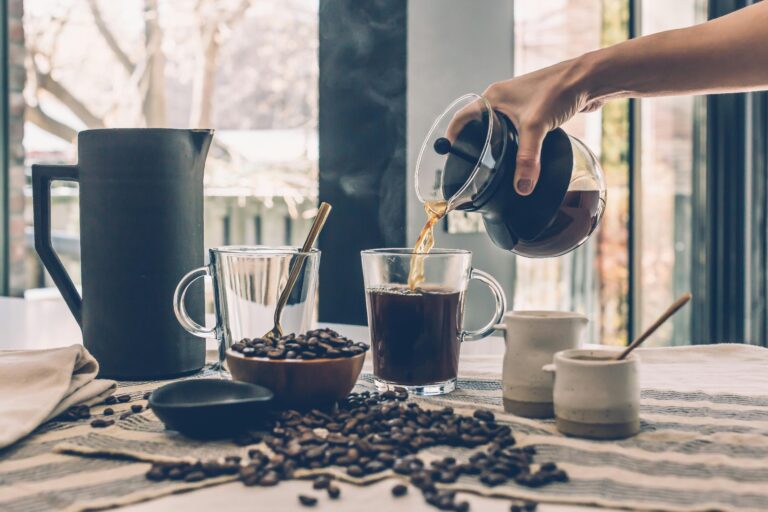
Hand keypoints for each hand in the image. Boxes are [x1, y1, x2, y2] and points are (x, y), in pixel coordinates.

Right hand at [452, 57, 599, 194]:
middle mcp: (502, 99)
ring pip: (500, 127)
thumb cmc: (558, 89)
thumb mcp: (536, 127)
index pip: (462, 118)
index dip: (453, 135)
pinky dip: (515, 142)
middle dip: (475, 143)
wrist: (588, 78)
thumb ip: (527, 159)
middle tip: (472, 164)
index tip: (449, 153)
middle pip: (479, 124)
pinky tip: (521, 154)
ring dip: (496, 143)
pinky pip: (518, 128)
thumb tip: (522, 187)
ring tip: (493, 163)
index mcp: (493, 97)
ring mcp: (519, 104)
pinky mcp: (535, 110)